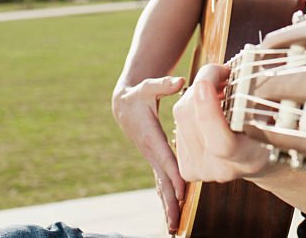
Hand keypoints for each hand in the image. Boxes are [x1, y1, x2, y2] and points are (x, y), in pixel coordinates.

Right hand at [112, 76, 186, 232]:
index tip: (181, 194)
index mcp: (151, 137)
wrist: (124, 103)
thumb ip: (163, 84)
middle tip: (175, 225)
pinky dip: (166, 197)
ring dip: (167, 206)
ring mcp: (152, 158)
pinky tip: (172, 212)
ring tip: (174, 227)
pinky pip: (161, 181)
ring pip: (160, 185)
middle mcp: (151, 152)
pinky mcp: (154, 159)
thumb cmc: (139, 94)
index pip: (165, 160)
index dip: (173, 176)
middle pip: (161, 181)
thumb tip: (179, 82)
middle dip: (168, 202)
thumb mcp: (148, 86)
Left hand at [172, 64, 270, 182]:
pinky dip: (191, 103)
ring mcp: (201, 170)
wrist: (259, 157)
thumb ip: (254, 95)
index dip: (209, 113)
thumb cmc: (270, 126)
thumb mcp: (273, 113)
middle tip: (221, 70)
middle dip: (202, 85)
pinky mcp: (186, 166)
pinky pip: (179, 121)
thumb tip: (238, 68)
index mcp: (249, 160)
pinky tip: (207, 100)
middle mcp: (222, 171)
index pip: (221, 143)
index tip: (204, 84)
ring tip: (219, 84)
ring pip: (182, 116)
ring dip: (197, 92)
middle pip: (194, 122)